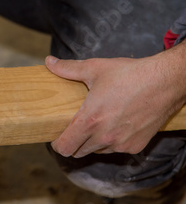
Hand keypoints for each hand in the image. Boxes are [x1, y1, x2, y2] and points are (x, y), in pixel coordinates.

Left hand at [45, 43, 185, 157]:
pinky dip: (111, 141)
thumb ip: (68, 68)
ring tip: (95, 123)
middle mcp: (105, 136)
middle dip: (73, 142)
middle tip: (73, 127)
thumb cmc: (129, 74)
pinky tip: (114, 124)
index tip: (56, 136)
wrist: (164, 81)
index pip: (65, 147)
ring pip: (97, 151)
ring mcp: (121, 143)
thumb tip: (49, 62)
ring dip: (92, 142)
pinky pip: (116, 149)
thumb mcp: (94, 69)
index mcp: (90, 120)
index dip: (57, 144)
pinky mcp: (136, 146)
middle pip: (78, 152)